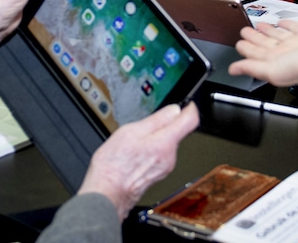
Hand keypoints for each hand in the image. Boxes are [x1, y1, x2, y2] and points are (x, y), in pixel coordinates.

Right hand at [77, 103, 200, 216]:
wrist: (107, 194)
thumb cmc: (114, 166)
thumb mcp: (130, 132)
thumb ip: (156, 120)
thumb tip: (174, 110)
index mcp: (165, 143)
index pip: (190, 121)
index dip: (190, 108)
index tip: (186, 103)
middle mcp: (170, 157)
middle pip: (177, 132)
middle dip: (163, 125)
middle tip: (142, 126)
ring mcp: (165, 167)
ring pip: (166, 144)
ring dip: (154, 138)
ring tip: (133, 144)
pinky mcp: (158, 174)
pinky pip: (160, 155)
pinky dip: (150, 150)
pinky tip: (134, 155)